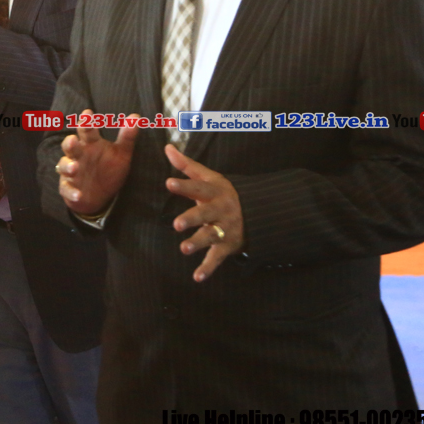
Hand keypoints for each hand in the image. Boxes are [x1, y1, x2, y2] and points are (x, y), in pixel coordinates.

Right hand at [55, 109, 138, 214]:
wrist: (100, 196)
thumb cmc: (108, 168)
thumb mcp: (121, 153)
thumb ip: (127, 136)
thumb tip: (136, 116)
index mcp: (91, 144)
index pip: (87, 131)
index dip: (86, 122)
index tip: (87, 113)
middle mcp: (79, 156)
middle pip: (71, 146)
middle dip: (70, 143)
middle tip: (73, 139)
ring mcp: (72, 172)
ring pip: (64, 166)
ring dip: (68, 166)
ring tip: (75, 168)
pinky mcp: (69, 188)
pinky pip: (67, 189)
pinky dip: (71, 192)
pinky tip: (78, 195)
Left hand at [165, 145, 243, 281]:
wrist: (257, 212)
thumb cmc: (223, 192)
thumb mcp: (209, 177)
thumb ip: (186, 165)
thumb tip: (167, 147)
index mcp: (214, 191)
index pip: (198, 186)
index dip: (184, 184)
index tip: (168, 182)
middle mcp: (220, 210)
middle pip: (205, 214)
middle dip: (192, 219)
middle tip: (177, 224)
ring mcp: (225, 229)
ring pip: (211, 236)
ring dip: (198, 243)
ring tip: (184, 249)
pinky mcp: (227, 246)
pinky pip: (217, 258)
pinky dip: (208, 269)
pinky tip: (197, 277)